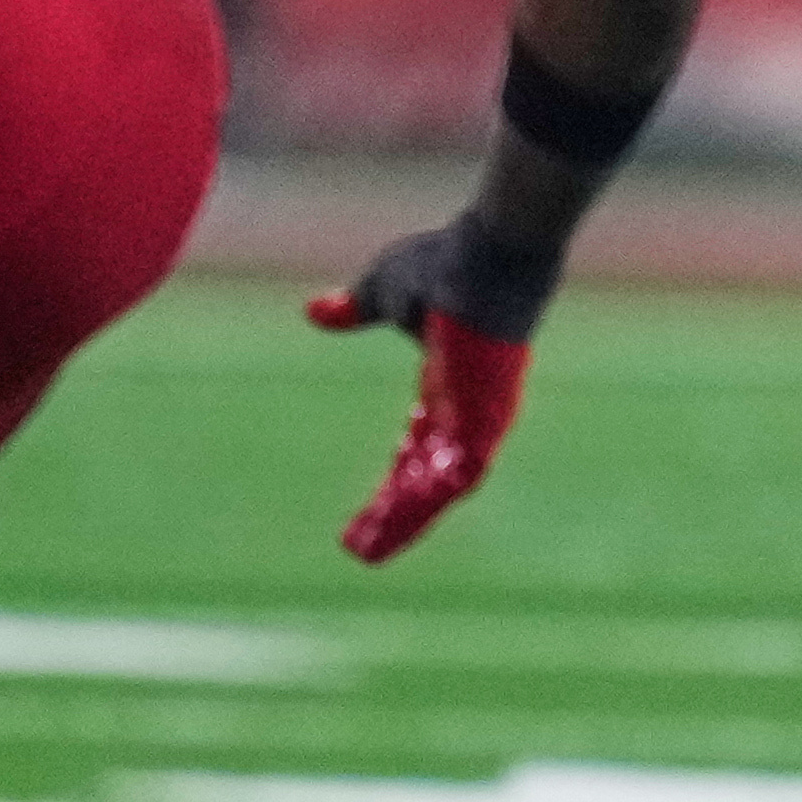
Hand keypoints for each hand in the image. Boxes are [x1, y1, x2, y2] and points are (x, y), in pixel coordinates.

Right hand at [307, 225, 534, 561]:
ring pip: (442, 485)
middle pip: (425, 475)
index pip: (418, 446)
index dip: (395, 479)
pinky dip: (429, 500)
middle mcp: (465, 407)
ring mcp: (479, 416)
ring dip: (407, 517)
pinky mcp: (486, 419)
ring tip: (368, 548)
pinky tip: (399, 524)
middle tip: (361, 547)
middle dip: (395, 512)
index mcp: (446, 383)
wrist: (487, 253)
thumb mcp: (383, 294)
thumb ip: (354, 311)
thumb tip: (315, 311)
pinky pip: (458, 475)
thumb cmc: (448, 263)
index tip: (370, 508)